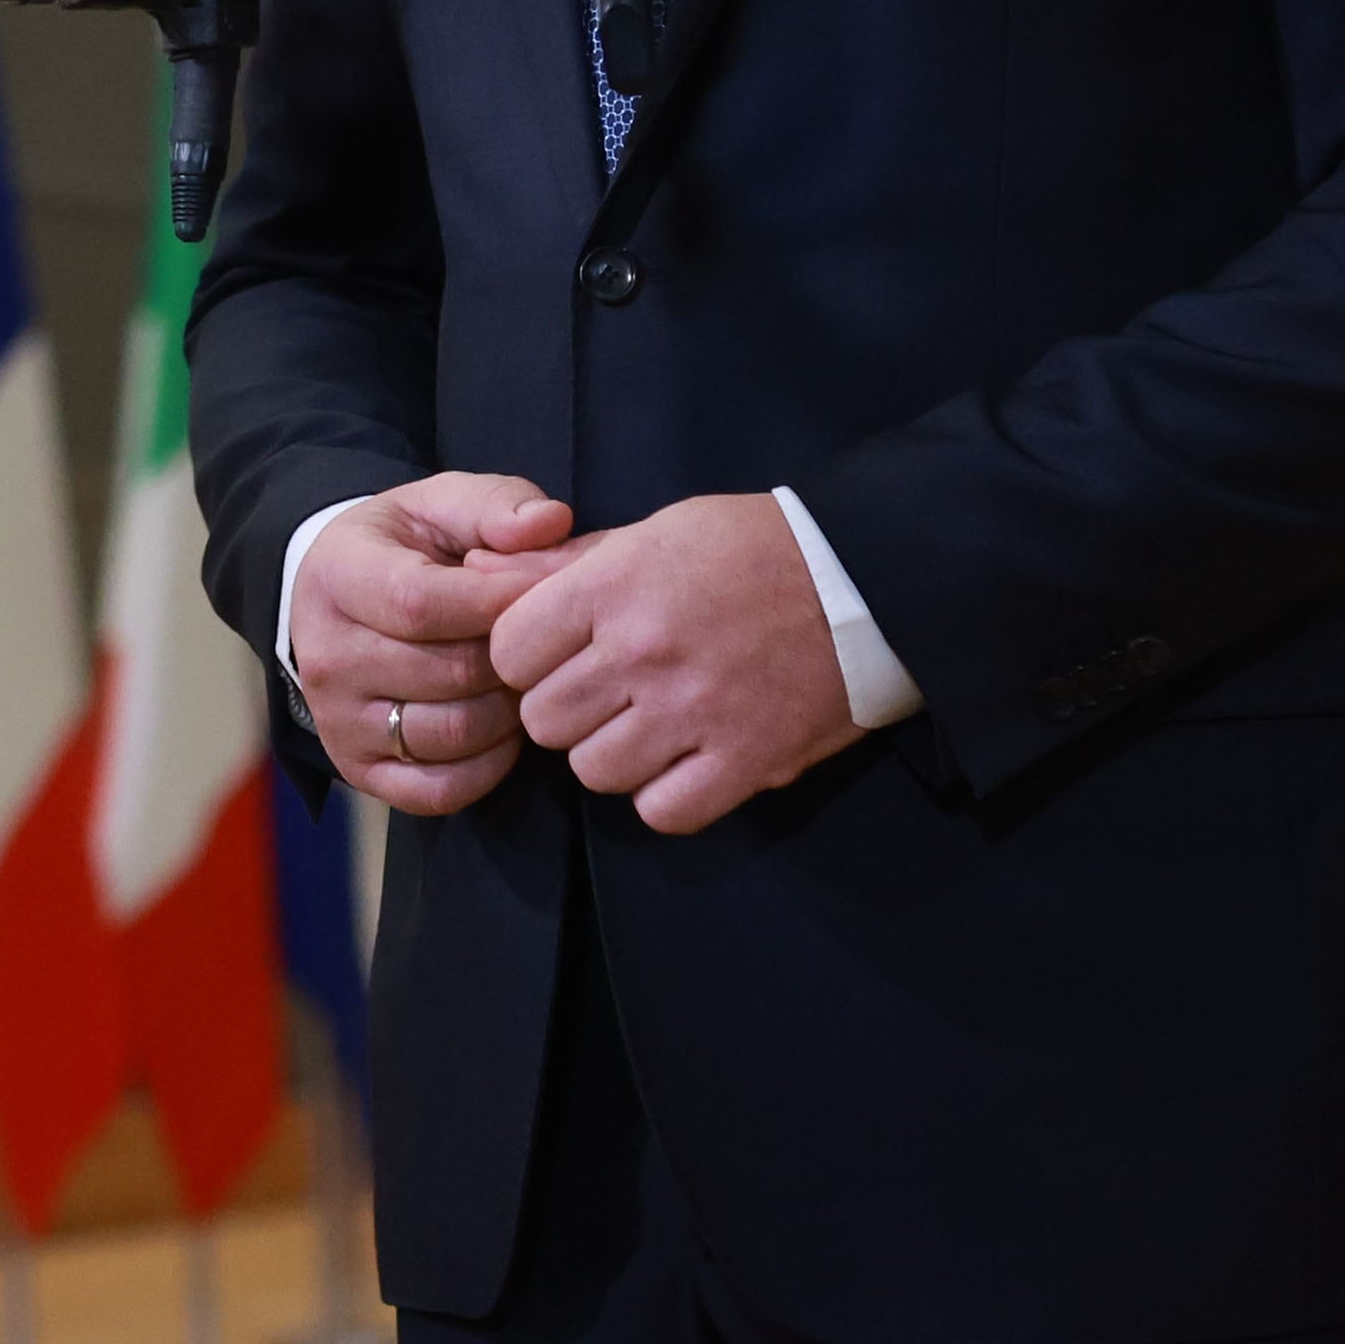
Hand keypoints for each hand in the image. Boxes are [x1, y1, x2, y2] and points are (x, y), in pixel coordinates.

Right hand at [292, 472, 573, 816]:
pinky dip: (488, 767)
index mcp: (339, 578)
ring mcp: (338, 721)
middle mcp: (326, 657)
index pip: (422, 604)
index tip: (548, 591)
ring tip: (522, 679)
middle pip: (448, 673)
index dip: (500, 602)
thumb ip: (496, 506)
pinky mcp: (359, 770)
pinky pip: (439, 791)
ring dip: (508, 712)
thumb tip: (550, 523)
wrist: (337, 596)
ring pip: (451, 733)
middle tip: (546, 640)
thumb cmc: (405, 546)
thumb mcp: (440, 504)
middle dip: (515, 659)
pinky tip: (501, 726)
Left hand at [489, 491, 861, 834]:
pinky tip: (685, 760)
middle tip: (606, 692)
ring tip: (648, 724)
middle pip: (544, 720)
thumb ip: (567, 564)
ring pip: (594, 771)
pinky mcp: (744, 761)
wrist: (865, 577)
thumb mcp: (654, 532)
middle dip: (566, 709)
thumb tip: (479, 570)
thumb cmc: (751, 546)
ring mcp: (694, 711)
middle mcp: (645, 651)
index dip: (526, 658)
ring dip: (612, 754)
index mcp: (616, 584)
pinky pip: (662, 811)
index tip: (559, 653)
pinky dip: (665, 794)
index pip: (511, 652)